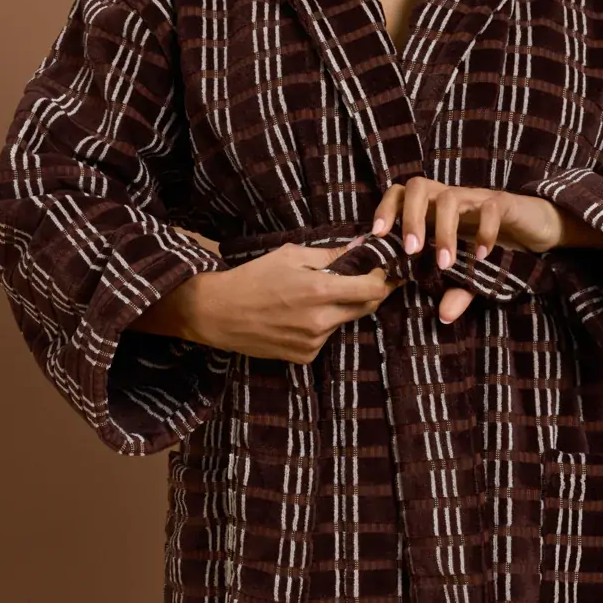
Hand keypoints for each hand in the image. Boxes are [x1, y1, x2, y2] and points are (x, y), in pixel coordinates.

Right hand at [133, 237, 402, 361]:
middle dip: (370, 292)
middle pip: (367, 307)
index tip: (385, 269)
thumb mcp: (291, 255)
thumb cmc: (253, 277)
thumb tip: (361, 246)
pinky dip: (321, 325)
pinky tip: (298, 316)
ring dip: (341, 308)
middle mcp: (322, 321)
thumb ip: (331, 254)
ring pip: (344, 322)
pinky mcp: (304, 356)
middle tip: (365, 278)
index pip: (374, 289)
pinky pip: (325, 338)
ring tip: (315, 295)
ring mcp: (314, 342)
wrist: (217, 313)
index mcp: (321, 291)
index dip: (384, 278)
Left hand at [368, 179, 602, 323]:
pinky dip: (483, 230)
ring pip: (449, 197)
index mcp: (435, 209)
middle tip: (411, 252)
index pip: (400, 194)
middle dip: (409, 218)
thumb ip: (458, 291)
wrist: (538, 228)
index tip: (376, 237)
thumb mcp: (473, 273)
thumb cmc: (498, 245)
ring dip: (443, 231)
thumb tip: (444, 316)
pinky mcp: (503, 202)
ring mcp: (476, 197)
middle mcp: (451, 197)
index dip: (385, 210)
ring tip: (445, 263)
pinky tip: (482, 255)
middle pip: (418, 186)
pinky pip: (489, 208)